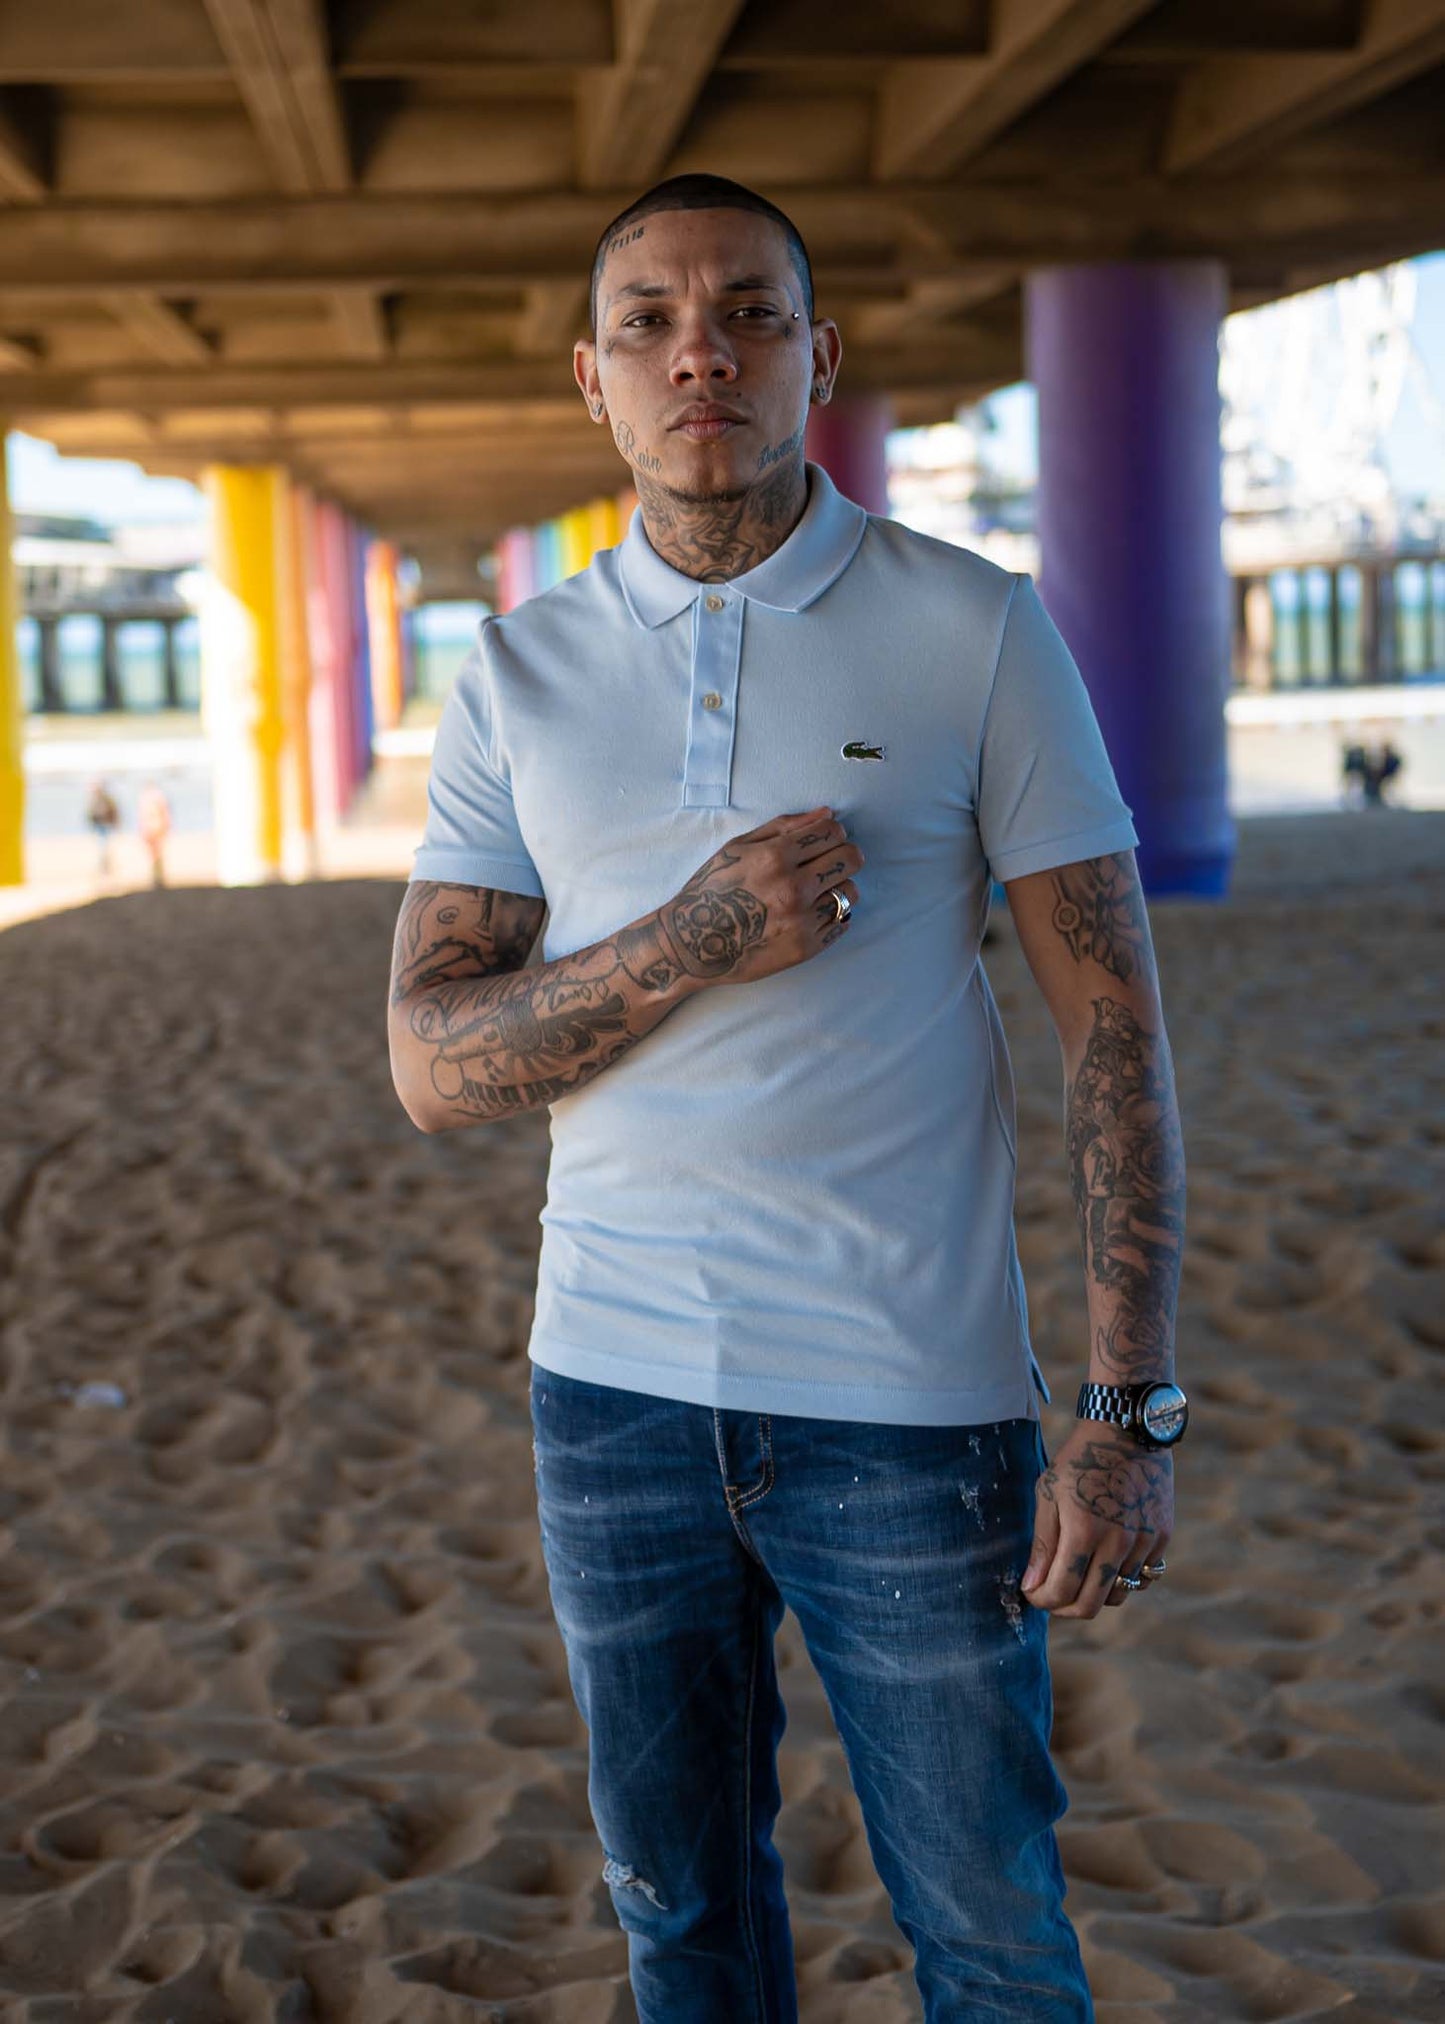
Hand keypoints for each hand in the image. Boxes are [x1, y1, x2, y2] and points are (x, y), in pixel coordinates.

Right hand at [659, 807, 863, 986]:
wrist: (693, 942)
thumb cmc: (712, 890)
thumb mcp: (738, 847)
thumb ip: (784, 827)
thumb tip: (826, 814)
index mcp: (775, 857)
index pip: (832, 831)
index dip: (833, 831)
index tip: (825, 839)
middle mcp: (793, 888)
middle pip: (850, 858)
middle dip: (844, 854)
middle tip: (828, 862)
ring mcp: (802, 920)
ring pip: (851, 891)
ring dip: (839, 886)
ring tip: (817, 891)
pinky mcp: (807, 947)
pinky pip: (842, 921)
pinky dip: (833, 914)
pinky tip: (811, 912)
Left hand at [1021, 1421, 1172, 1618]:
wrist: (1127, 1430)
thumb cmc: (1080, 1459)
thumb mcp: (1049, 1493)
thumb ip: (1042, 1544)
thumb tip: (1031, 1586)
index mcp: (1083, 1532)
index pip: (1061, 1592)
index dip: (1041, 1600)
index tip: (1032, 1592)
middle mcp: (1117, 1544)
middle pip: (1090, 1606)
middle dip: (1064, 1608)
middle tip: (1051, 1593)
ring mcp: (1144, 1543)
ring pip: (1118, 1595)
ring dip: (1094, 1593)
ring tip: (1079, 1573)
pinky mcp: (1162, 1538)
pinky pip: (1141, 1577)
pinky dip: (1121, 1577)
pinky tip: (1106, 1558)